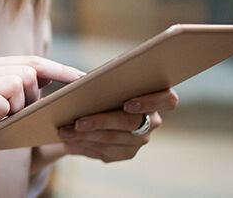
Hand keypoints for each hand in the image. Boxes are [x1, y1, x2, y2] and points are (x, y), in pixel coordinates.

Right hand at [0, 56, 85, 167]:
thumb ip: (8, 93)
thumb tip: (41, 93)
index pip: (31, 60)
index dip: (59, 68)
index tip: (82, 78)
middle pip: (30, 69)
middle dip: (34, 95)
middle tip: (15, 114)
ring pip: (20, 81)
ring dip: (18, 106)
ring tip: (0, 119)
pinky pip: (3, 99)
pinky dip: (3, 113)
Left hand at [55, 88, 178, 162]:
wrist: (95, 106)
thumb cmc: (105, 86)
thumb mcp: (107, 79)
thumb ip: (106, 79)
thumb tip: (85, 82)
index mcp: (156, 96)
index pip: (168, 99)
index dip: (150, 102)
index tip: (127, 104)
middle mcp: (152, 121)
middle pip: (130, 123)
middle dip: (101, 122)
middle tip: (77, 122)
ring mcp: (140, 140)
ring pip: (113, 140)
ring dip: (85, 136)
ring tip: (63, 131)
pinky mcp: (126, 153)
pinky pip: (105, 152)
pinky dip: (84, 146)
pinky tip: (68, 141)